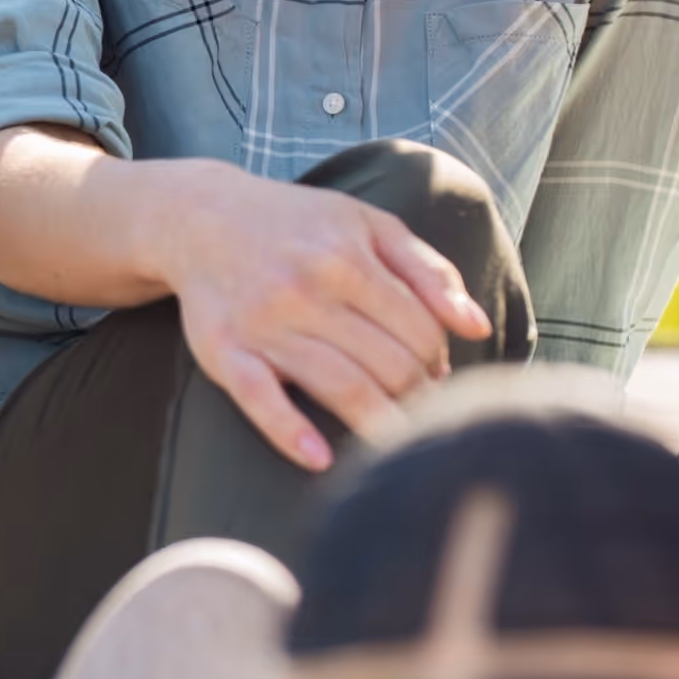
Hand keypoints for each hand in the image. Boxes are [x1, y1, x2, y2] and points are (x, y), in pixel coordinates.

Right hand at [162, 164, 496, 471]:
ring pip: (340, 387)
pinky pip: (259, 400)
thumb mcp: (368, 225)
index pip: (419, 330)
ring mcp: (263, 324)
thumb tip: (476, 327)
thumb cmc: (299, 225)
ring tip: (396, 442)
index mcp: (348, 258)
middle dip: (416, 395)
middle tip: (417, 407)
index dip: (437, 360)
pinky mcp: (223, 351)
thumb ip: (429, 270)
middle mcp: (306, 289)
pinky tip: (319, 459)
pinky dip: (290, 433)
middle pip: (389, 365)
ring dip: (378, 425)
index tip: (433, 374)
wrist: (201, 219)